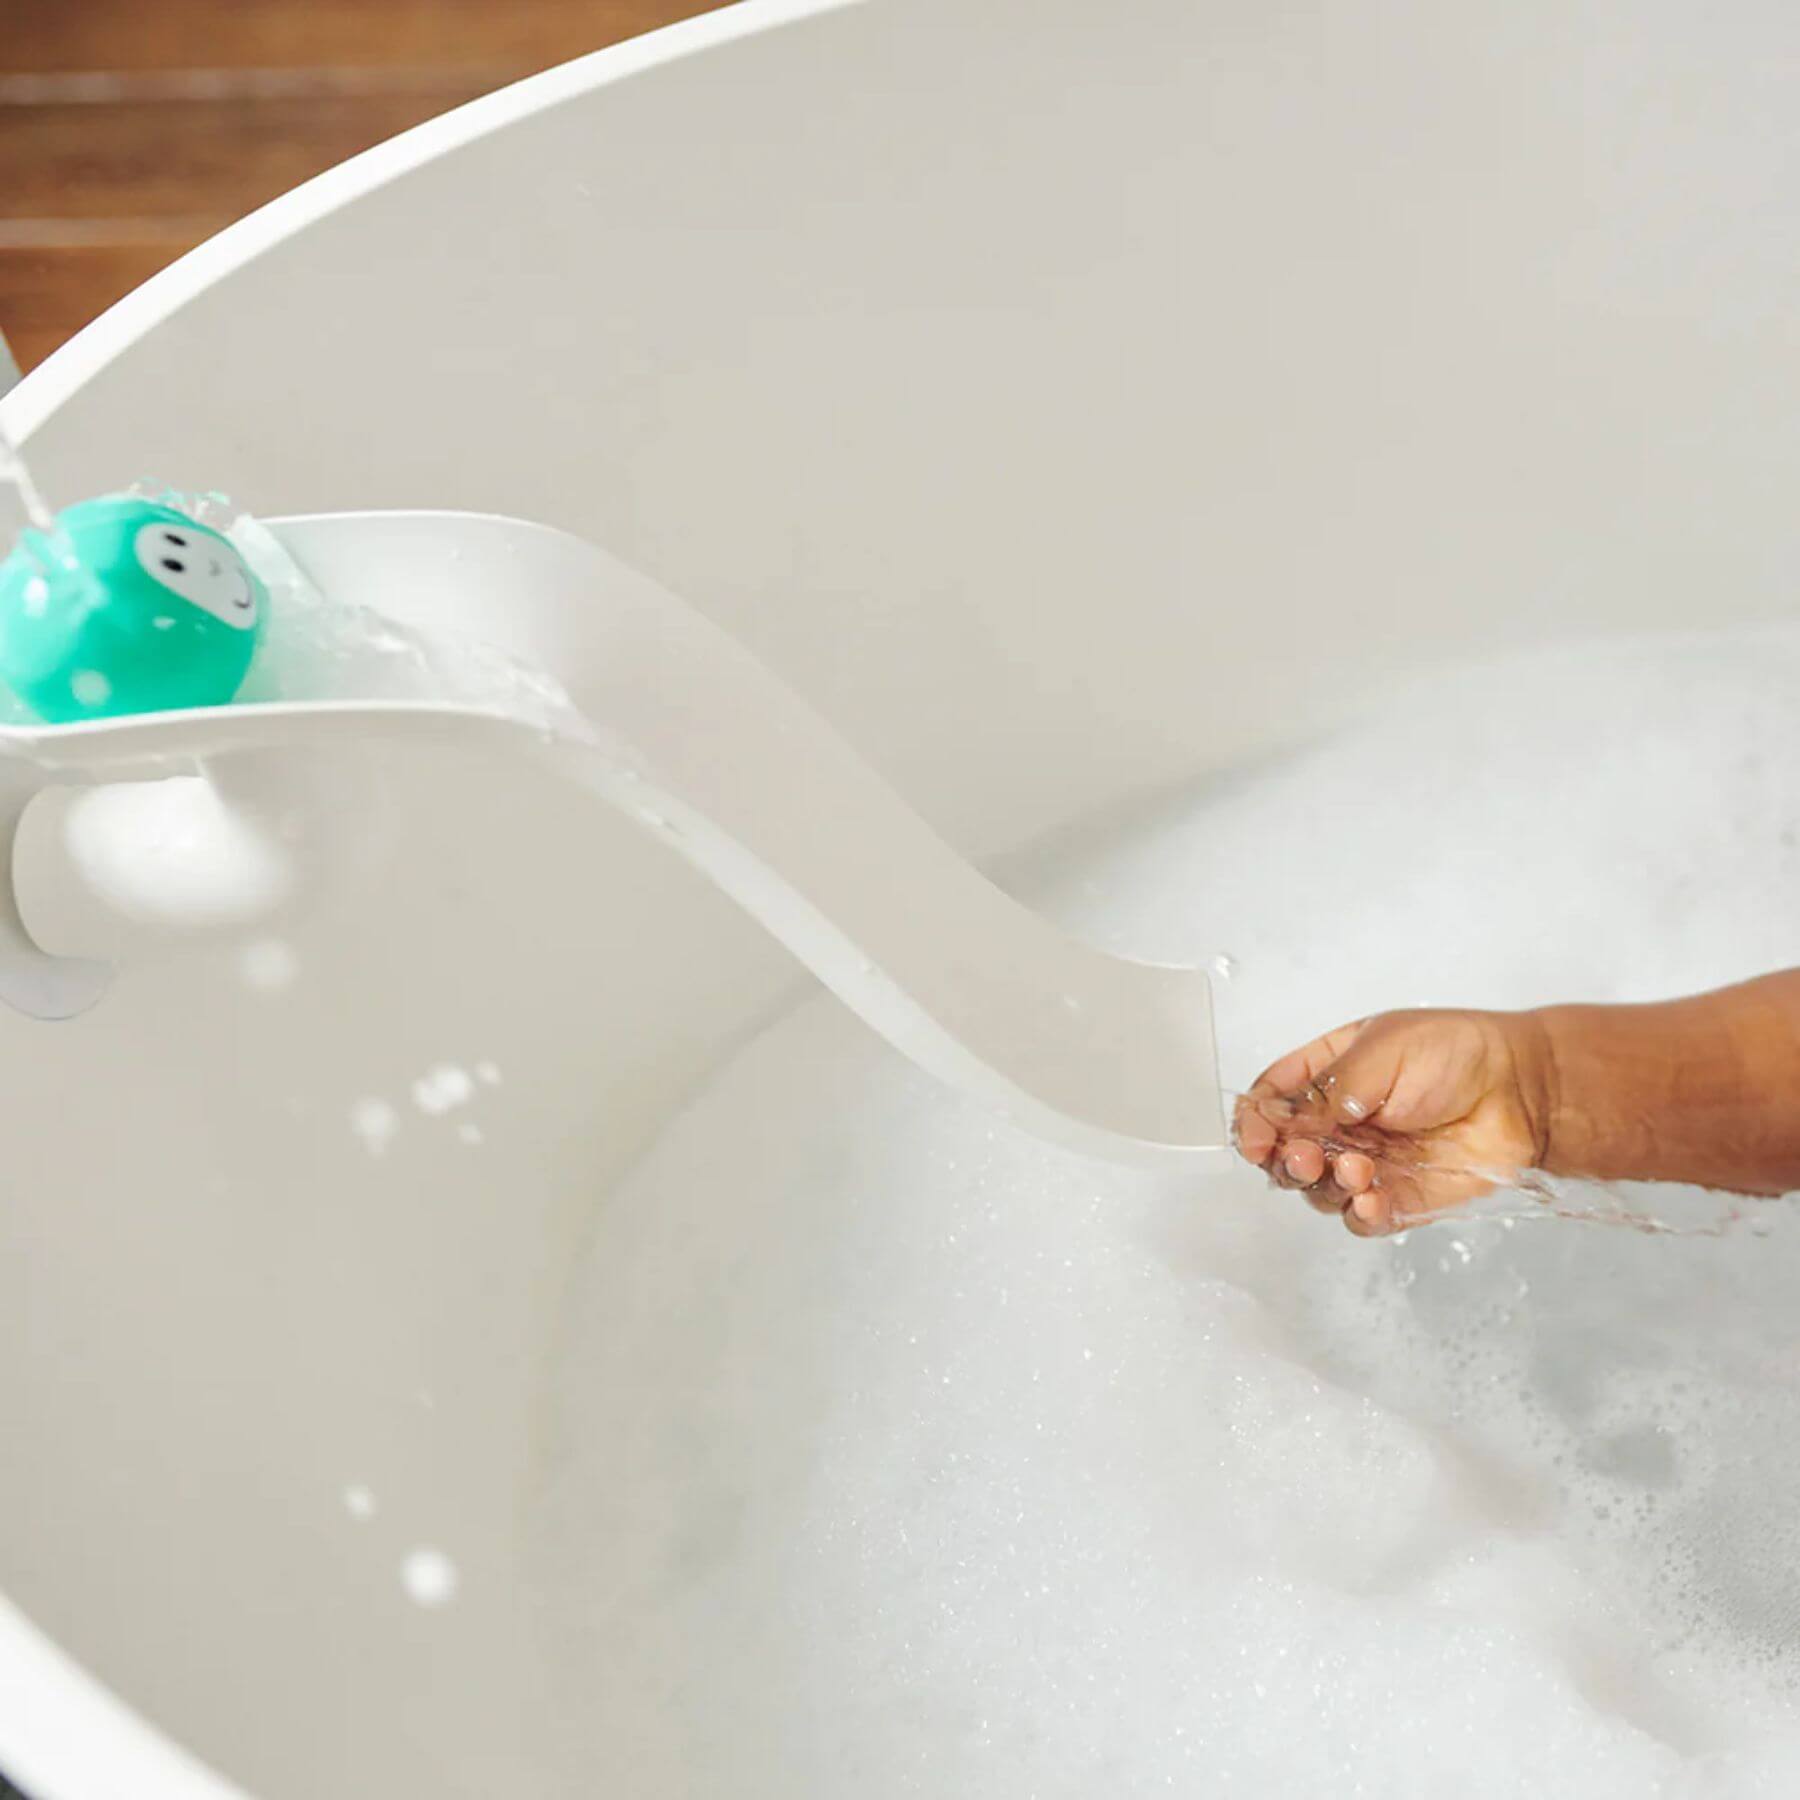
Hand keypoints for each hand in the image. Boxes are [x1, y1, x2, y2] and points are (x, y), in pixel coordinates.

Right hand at [1232, 1010, 1550, 1235]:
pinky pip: (1361, 1219)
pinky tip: (1371, 1200)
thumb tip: (1285, 1121)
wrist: (1523, 1089)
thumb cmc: (1455, 1052)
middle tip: (1306, 1158)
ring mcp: (1367, 1162)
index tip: (1255, 1139)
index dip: (1253, 1123)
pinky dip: (1359, 1215)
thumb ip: (1328, 1090)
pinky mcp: (1398, 1198)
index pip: (1269, 1102)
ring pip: (1318, 1191)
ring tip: (1358, 1169)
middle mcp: (1339, 1122)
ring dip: (1326, 1185)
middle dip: (1284, 1160)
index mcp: (1326, 1074)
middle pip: (1283, 1153)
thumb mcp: (1381, 1052)